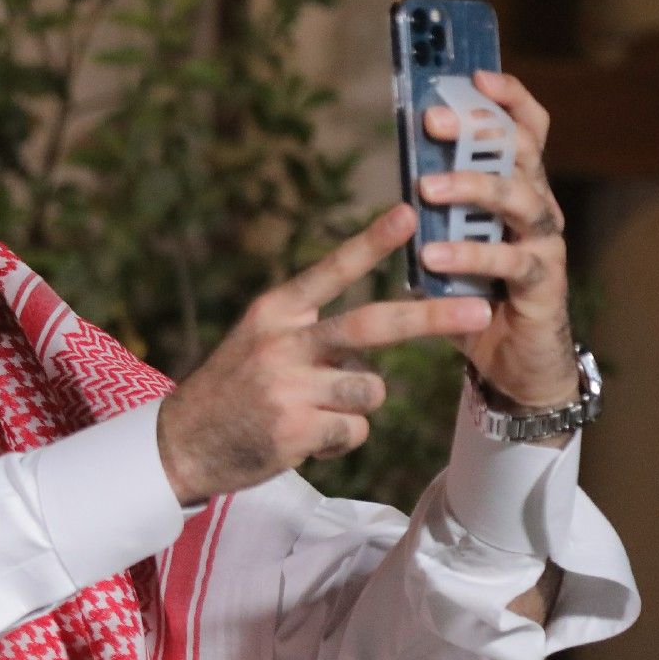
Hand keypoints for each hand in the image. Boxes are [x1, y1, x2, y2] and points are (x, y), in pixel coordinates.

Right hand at [158, 204, 489, 504]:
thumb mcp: (257, 343)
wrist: (180, 445)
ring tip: (317, 412)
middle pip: (370, 326)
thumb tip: (375, 352)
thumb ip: (311, 334)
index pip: (330, 272)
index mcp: (273, 313)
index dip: (371, 242)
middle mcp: (281, 344)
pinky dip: (340, 439)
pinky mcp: (295, 430)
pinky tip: (305, 439)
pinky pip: (355, 429)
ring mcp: (288, 388)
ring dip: (358, 404)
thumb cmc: (232, 391)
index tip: (409, 214)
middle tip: (478, 311)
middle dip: (430, 317)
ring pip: (371, 389)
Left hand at [414, 69, 577, 407]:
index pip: (525, 131)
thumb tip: (406, 164)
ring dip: (473, 187)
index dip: (508, 99)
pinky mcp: (542, 284)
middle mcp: (538, 208)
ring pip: (520, 200)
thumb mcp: (450, 241)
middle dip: (478, 132)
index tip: (474, 75)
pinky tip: (434, 254)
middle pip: (520, 154)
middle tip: (433, 120)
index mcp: (518, 189)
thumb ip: (436, 209)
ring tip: (427, 188)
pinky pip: (510, 260)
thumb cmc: (475, 294)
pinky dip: (471, 254)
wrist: (514, 365)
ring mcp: (545, 244)